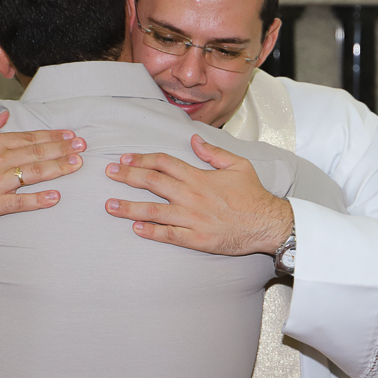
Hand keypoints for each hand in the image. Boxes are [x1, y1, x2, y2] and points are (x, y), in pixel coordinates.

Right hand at [0, 111, 85, 242]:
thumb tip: (4, 115)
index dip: (52, 136)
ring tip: (77, 164)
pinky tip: (56, 196)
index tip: (70, 135)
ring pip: (34, 174)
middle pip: (37, 153)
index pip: (28, 138)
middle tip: (83, 147)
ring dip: (59, 169)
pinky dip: (39, 200)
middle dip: (63, 149)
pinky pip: (21, 202)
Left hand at [104, 134, 293, 255]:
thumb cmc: (253, 195)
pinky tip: (135, 228)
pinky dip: (150, 232)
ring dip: (129, 207)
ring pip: (153, 211)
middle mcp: (191, 195)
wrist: (267, 223)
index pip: (164, 163)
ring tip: (109, 205)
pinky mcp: (196, 238)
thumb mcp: (238, 165)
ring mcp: (192, 218)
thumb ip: (213, 152)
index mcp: (199, 176)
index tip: (126, 159)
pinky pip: (168, 235)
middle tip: (109, 173)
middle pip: (152, 182)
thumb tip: (193, 139)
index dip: (142, 159)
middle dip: (127, 176)